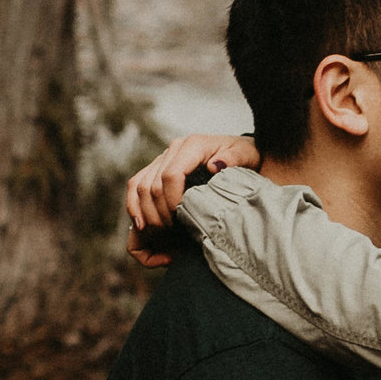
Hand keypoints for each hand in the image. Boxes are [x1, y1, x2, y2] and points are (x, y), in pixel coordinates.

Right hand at [123, 131, 259, 266]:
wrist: (240, 155)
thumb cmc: (244, 157)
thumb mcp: (246, 156)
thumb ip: (233, 158)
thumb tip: (214, 165)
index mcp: (192, 145)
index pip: (171, 175)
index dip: (171, 201)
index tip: (181, 221)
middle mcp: (173, 149)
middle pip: (152, 184)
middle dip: (159, 213)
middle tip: (172, 233)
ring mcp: (162, 158)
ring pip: (139, 186)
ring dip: (146, 213)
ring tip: (160, 233)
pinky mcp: (156, 168)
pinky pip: (136, 186)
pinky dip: (134, 206)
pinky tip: (140, 225)